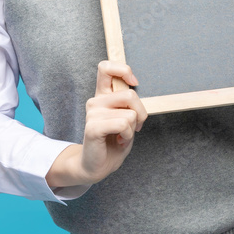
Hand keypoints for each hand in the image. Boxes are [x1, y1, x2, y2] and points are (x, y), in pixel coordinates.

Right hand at [76, 60, 147, 184]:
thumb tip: (133, 85)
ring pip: (129, 113)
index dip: (123, 69)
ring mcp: (92, 113)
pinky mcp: (93, 127)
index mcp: (103, 95)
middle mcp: (95, 101)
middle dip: (140, 113)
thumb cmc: (115, 141)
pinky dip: (127, 136)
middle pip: (130, 95)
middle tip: (133, 127)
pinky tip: (119, 141)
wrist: (99, 166)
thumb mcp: (126, 117)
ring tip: (122, 136)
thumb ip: (128, 102)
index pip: (106, 67)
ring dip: (132, 129)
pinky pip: (123, 124)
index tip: (133, 83)